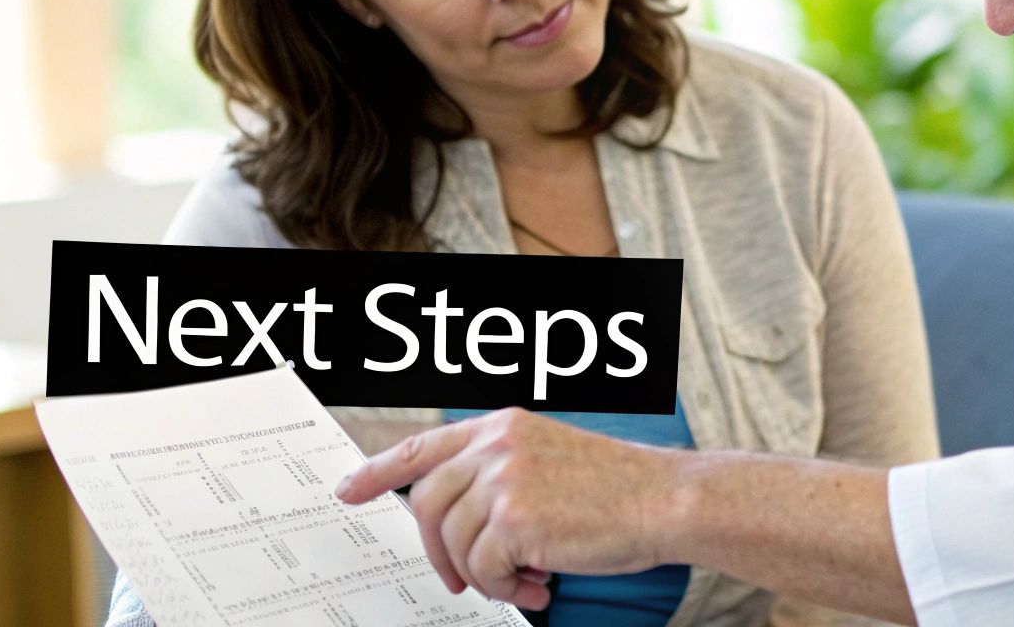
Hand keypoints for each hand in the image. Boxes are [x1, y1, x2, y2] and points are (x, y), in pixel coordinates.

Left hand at [333, 408, 679, 607]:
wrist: (664, 500)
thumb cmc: (618, 489)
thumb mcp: (550, 460)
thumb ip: (499, 474)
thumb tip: (455, 520)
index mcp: (503, 426)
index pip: (423, 446)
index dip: (378, 471)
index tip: (349, 490)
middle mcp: (498, 444)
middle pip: (428, 505)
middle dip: (438, 552)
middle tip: (461, 580)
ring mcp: (504, 477)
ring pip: (455, 542)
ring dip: (484, 575)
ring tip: (523, 581)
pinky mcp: (516, 516)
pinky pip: (484, 568)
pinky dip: (506, 587)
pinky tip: (539, 583)